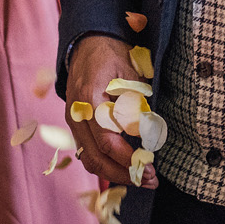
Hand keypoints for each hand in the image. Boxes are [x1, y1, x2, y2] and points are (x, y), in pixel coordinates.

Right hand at [66, 34, 148, 187]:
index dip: (126, 157)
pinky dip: (106, 165)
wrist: (88, 43)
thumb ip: (135, 102)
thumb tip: (147, 135)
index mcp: (90, 99)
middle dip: (123, 174)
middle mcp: (77, 114)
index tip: (148, 166)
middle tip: (150, 180)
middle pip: (95, 157)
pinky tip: (126, 169)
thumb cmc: (113, 54)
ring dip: (115, 174)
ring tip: (141, 179)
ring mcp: (74, 121)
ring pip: (89, 159)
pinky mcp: (77, 125)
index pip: (106, 140)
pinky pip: (88, 152)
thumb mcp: (130, 73)